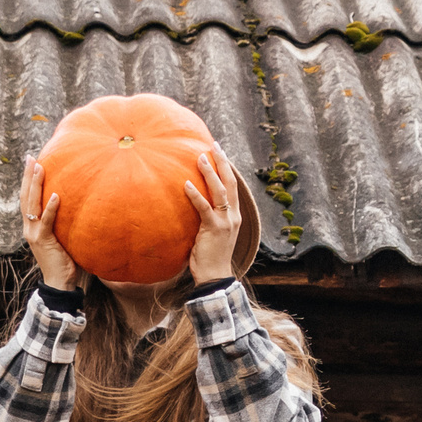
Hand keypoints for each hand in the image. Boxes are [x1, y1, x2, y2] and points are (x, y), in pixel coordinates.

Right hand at [21, 157, 81, 293]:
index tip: (31, 162)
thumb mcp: (62, 237)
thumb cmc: (64, 260)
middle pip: (25, 197)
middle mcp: (29, 227)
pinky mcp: (43, 241)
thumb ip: (64, 222)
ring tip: (39, 167)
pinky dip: (49, 208)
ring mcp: (34, 234)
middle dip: (28, 176)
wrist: (59, 283)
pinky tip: (55, 195)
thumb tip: (78, 205)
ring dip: (35, 185)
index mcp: (32, 226)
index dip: (28, 181)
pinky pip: (46, 221)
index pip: (27, 199)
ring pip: (31, 205)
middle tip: (30, 158)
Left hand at [183, 152, 239, 284]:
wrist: (215, 276)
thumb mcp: (212, 233)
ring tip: (200, 157)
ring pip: (220, 191)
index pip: (232, 186)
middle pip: (230, 183)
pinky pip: (204, 207)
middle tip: (214, 145)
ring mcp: (226, 222)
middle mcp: (233, 216)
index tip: (219, 152)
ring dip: (209, 172)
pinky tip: (187, 184)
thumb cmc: (210, 256)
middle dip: (222, 162)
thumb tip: (194, 204)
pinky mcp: (214, 229)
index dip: (226, 168)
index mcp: (234, 216)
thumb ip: (208, 217)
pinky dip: (196, 194)